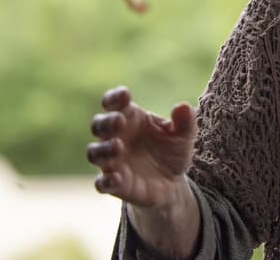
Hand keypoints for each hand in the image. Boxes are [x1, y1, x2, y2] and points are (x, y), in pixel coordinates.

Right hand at [87, 86, 195, 207]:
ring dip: (104, 149)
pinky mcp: (115, 185)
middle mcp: (116, 137)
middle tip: (119, 121)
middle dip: (106, 122)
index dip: (114, 98)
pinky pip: (102, 183)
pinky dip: (106, 180)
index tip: (124, 95)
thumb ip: (185, 121)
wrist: (172, 182)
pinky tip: (116, 178)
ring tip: (118, 147)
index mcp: (131, 119)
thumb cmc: (172, 151)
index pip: (114, 104)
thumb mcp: (183, 136)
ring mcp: (113, 161)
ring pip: (95, 153)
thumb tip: (183, 106)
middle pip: (99, 126)